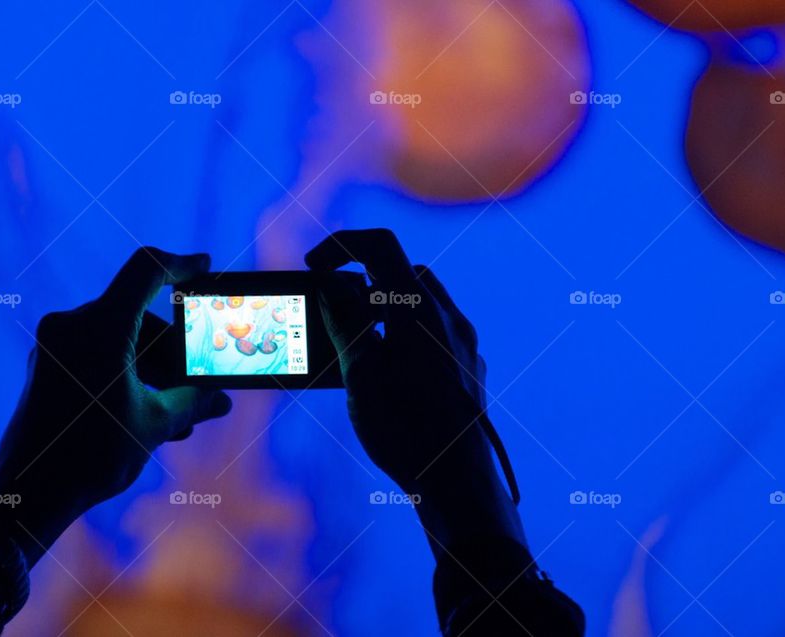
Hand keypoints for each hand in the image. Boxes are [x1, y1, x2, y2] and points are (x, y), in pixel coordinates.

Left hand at [0, 248, 231, 564]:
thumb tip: (221, 398)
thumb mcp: (154, 424)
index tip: (204, 266)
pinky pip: (98, 354)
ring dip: (154, 368)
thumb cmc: (91, 457)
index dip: (180, 264)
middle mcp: (72, 327)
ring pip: (121, 338)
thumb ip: (192, 402)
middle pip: (139, 316)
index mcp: (99, 328)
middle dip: (175, 348)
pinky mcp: (46, 366)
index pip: (145, 271)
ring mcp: (55, 346)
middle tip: (202, 379)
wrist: (27, 495)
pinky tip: (151, 411)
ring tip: (181, 413)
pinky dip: (128, 373)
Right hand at [306, 229, 524, 556]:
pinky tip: (389, 372)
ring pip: (421, 303)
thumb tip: (333, 282)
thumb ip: (345, 320)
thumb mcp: (361, 373)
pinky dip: (406, 335)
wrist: (458, 482)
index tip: (314, 268)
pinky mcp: (470, 366)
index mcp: (419, 309)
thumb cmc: (406, 430)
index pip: (379, 245)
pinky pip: (435, 333)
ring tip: (357, 345)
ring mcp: (464, 342)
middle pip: (401, 272)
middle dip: (363, 281)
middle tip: (333, 313)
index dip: (340, 246)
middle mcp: (448, 317)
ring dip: (385, 310)